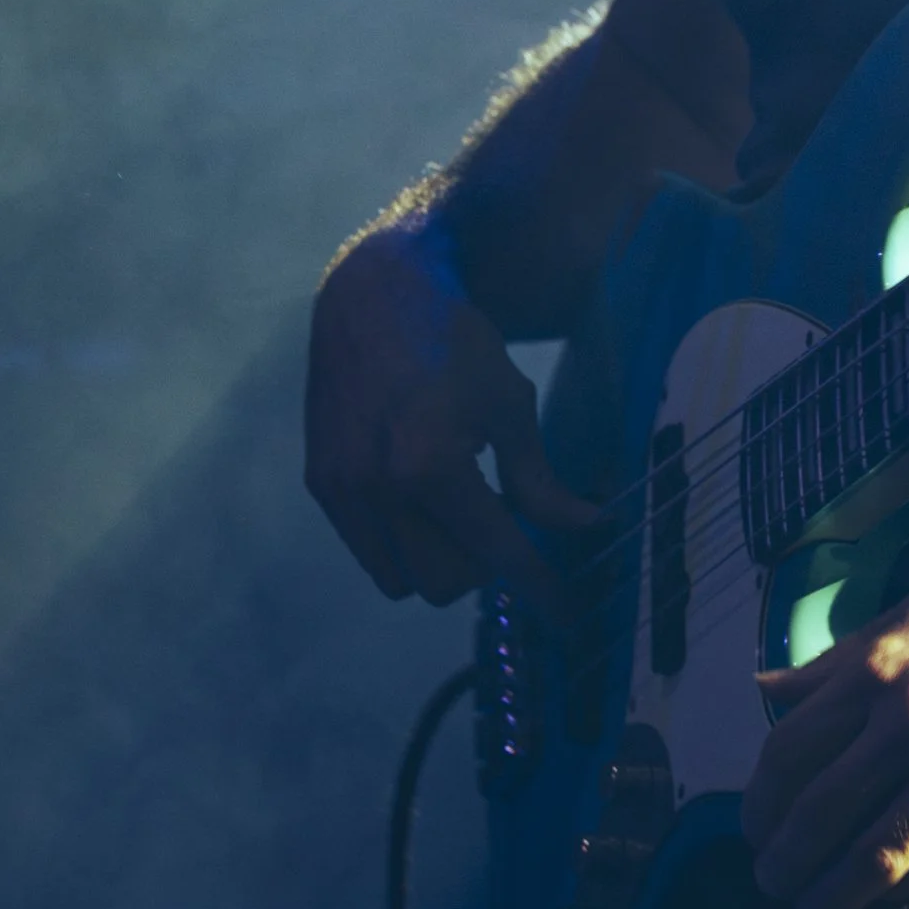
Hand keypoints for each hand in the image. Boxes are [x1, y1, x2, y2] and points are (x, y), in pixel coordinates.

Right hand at [305, 218, 593, 605]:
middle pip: (443, 583)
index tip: (565, 613)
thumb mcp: (510, 404)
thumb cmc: (454, 341)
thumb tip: (588, 528)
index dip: (538, 587)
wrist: (371, 296)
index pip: (496, 552)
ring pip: (399, 580)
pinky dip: (401, 543)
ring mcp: (341, 490)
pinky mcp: (320, 483)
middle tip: (503, 525)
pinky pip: (366, 550)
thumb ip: (541, 480)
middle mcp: (379, 488)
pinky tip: (421, 500)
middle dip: (483, 568)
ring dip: (438, 563)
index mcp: (432, 466)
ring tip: (459, 513)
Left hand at [740, 525, 908, 908]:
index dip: (759, 801)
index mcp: (880, 665)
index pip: (788, 752)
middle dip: (783, 860)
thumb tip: (765, 687)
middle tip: (770, 880)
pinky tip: (881, 899)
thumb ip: (838, 661)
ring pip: (874, 854)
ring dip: (831, 894)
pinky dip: (901, 889)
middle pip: (818, 812)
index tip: (752, 827)